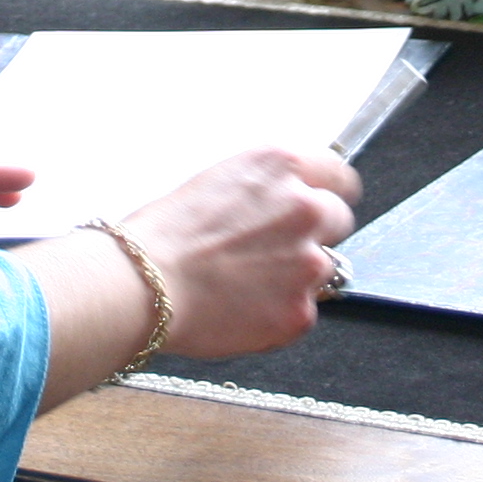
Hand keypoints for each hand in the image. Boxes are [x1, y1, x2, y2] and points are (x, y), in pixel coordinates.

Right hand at [122, 146, 360, 359]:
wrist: (143, 285)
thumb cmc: (162, 235)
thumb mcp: (218, 181)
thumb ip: (265, 187)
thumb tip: (283, 202)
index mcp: (281, 166)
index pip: (339, 174)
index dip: (328, 191)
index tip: (325, 202)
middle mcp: (304, 208)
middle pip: (338, 220)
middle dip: (314, 233)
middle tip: (273, 249)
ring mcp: (308, 263)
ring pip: (323, 270)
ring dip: (296, 276)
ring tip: (245, 284)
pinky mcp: (300, 311)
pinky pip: (302, 312)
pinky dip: (279, 314)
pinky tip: (242, 309)